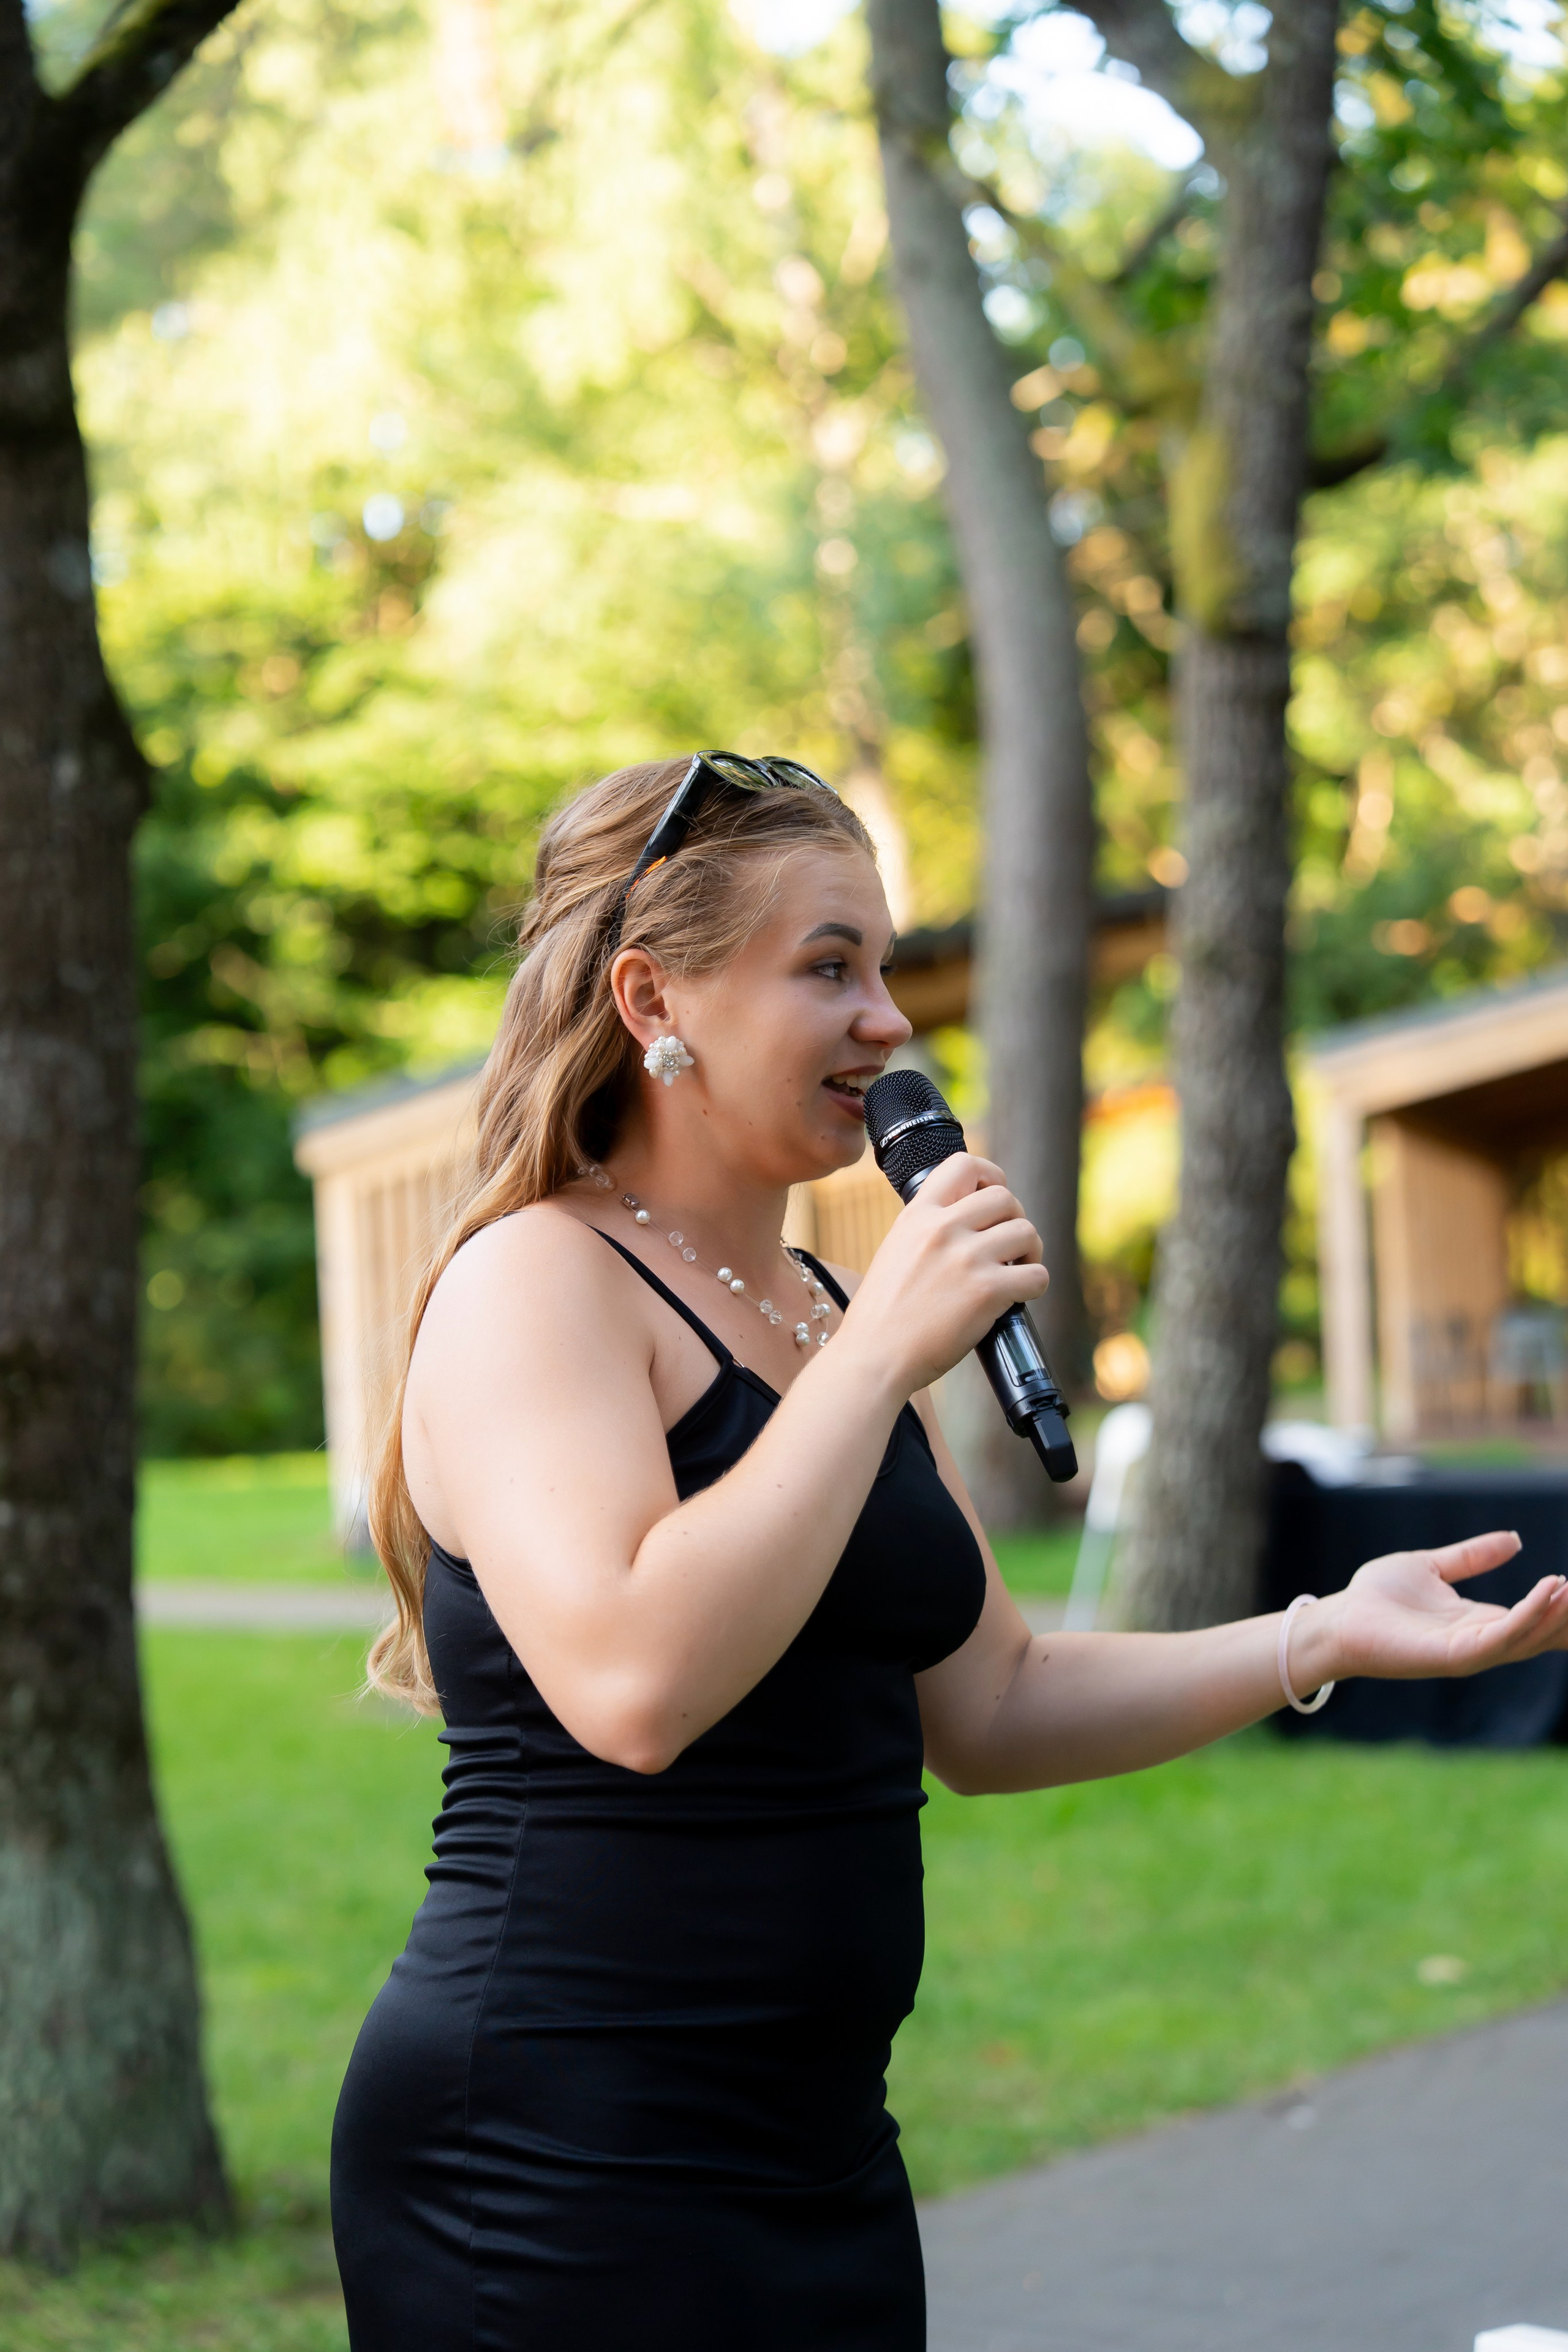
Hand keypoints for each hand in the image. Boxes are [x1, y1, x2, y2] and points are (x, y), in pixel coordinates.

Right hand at [838, 1152, 1047, 1396]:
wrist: (874, 1357)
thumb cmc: (882, 1316)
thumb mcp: (895, 1252)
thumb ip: (927, 1231)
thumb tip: (965, 1224)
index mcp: (917, 1215)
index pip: (964, 1165)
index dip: (990, 1176)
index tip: (994, 1198)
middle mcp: (942, 1228)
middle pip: (1005, 1198)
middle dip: (1014, 1220)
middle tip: (1009, 1247)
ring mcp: (967, 1258)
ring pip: (1027, 1231)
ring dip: (1030, 1252)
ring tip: (1016, 1270)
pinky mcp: (987, 1291)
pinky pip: (1037, 1275)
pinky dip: (1035, 1285)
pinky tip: (1019, 1297)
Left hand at [1292, 1531, 1567, 1692]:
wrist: (1337, 1619)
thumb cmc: (1377, 1597)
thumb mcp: (1432, 1566)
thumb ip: (1473, 1556)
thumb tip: (1515, 1539)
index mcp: (1480, 1622)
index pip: (1537, 1618)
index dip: (1563, 1606)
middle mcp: (1482, 1640)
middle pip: (1542, 1632)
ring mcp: (1470, 1651)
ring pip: (1530, 1635)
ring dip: (1558, 1612)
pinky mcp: (1453, 1656)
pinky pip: (1501, 1637)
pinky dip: (1529, 1615)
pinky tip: (1549, 1590)